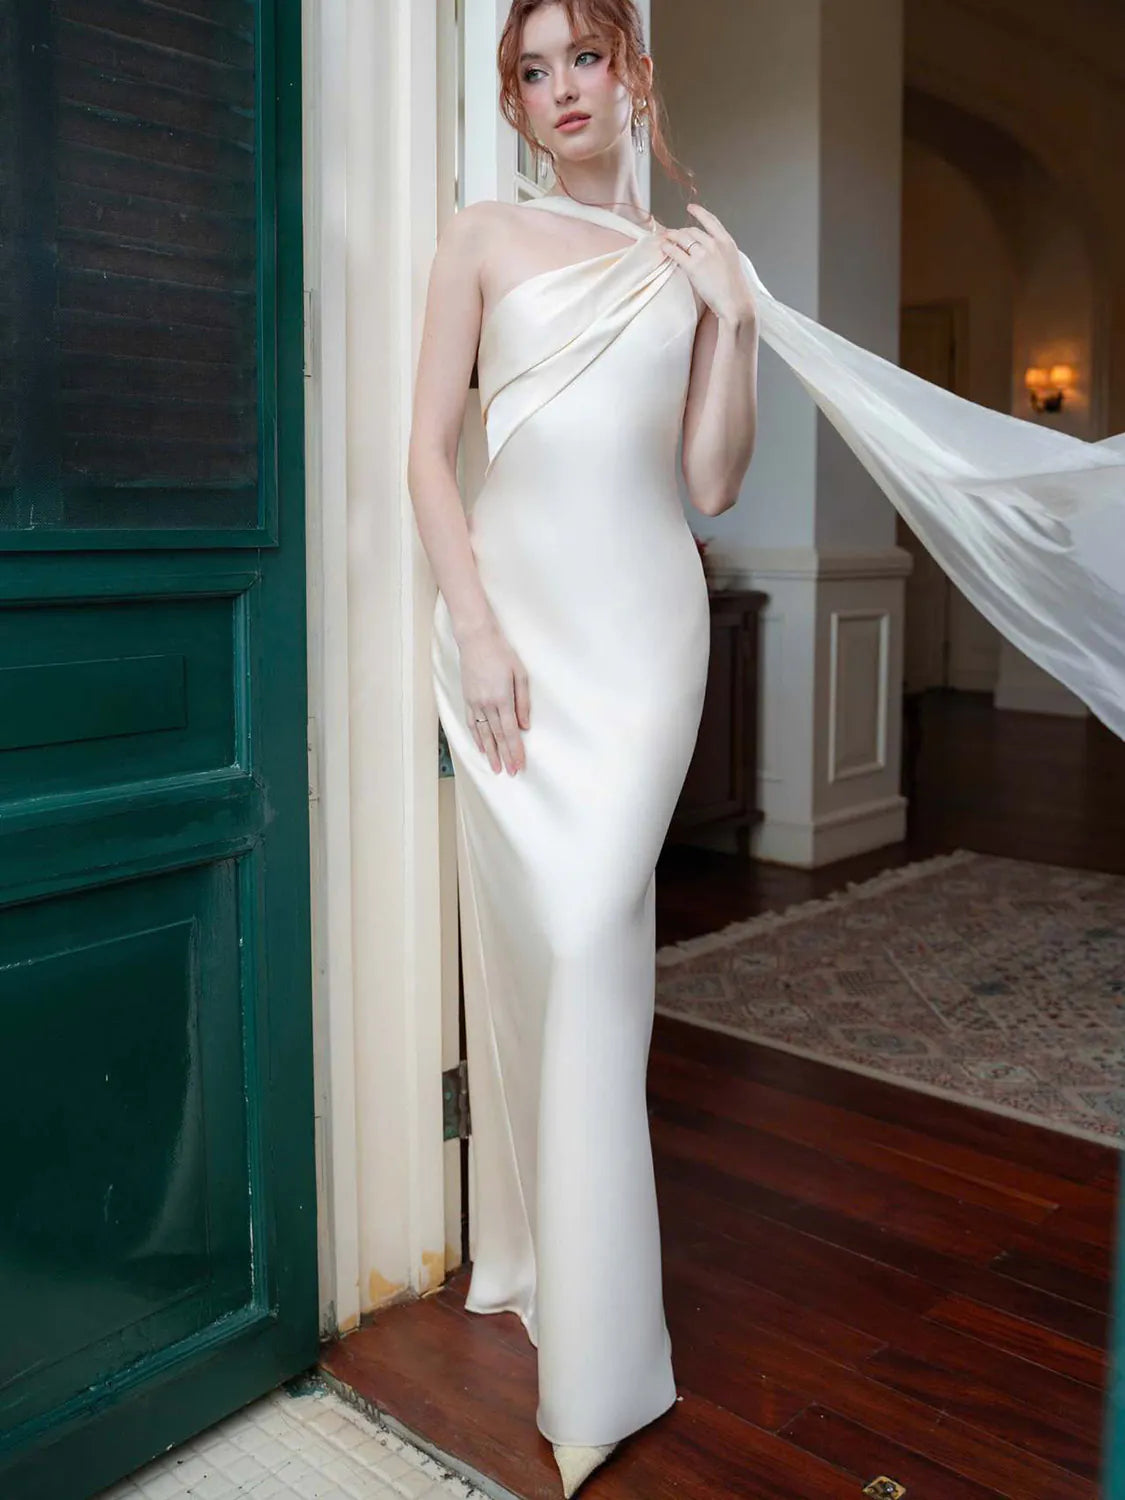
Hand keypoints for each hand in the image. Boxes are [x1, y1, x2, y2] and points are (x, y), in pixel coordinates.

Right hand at [456, 618, 529, 774]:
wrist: (475, 638)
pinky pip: (472, 723)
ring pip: (483, 734)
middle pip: (497, 737)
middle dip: (504, 757)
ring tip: (495, 768)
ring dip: (490, 753)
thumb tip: (525, 725)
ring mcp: (475, 702)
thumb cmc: (501, 652)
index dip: (515, 751)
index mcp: (502, 698)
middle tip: (510, 773)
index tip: (519, 765)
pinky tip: (481, 747)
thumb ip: (523, 702)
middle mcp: (487, 704)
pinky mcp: (468, 698)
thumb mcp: (520, 674)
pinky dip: (476, 737)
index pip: (510, 732)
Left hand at [658, 203, 756, 326]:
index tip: (691, 207)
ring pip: (683, 238)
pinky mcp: (693, 267)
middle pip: (693, 231)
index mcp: (726, 241)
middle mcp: (715, 244)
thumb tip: (706, 249)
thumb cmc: (734, 288)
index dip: (699, 212)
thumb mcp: (731, 262)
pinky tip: (663, 247)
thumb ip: (720, 252)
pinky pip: (676, 252)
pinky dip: (668, 248)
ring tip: (664, 238)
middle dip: (681, 231)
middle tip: (672, 234)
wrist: (735, 302)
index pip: (710, 220)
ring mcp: (704, 254)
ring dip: (672, 237)